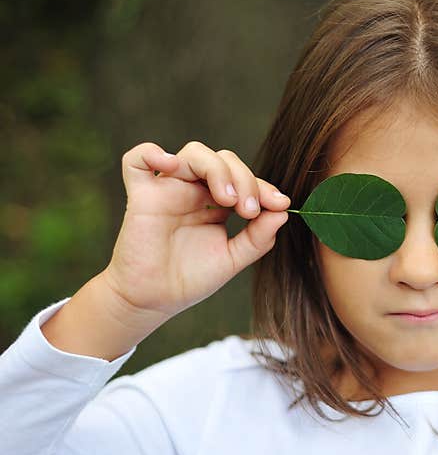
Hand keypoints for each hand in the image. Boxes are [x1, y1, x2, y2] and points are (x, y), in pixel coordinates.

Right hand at [103, 141, 290, 319]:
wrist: (155, 301)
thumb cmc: (191, 279)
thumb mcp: (233, 259)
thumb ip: (258, 237)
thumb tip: (283, 213)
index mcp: (216, 203)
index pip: (243, 179)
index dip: (264, 187)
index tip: (280, 204)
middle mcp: (194, 191)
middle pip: (223, 160)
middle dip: (244, 179)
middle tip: (249, 210)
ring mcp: (168, 190)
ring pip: (193, 153)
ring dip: (217, 169)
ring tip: (227, 200)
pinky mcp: (141, 196)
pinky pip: (136, 160)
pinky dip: (151, 153)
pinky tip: (171, 165)